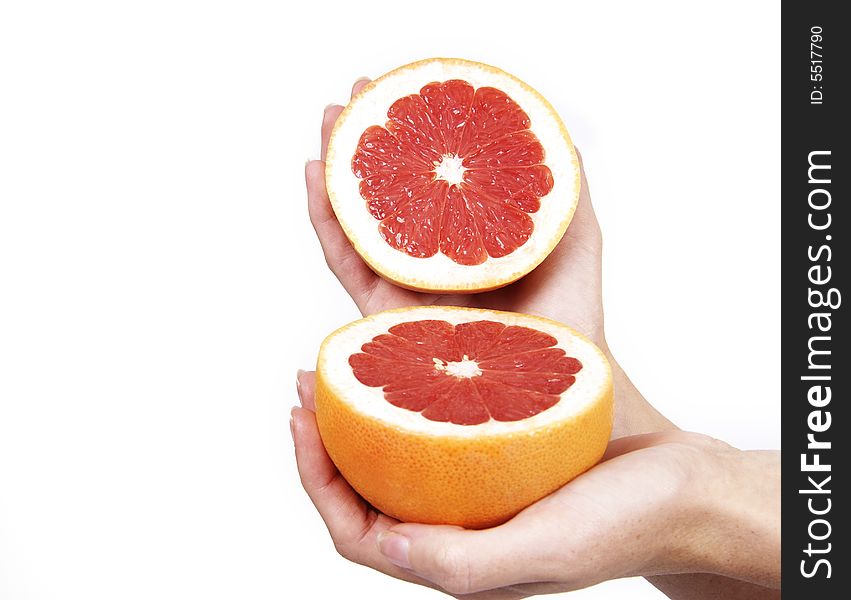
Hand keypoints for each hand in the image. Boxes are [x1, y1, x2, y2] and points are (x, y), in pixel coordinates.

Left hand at [292, 371, 779, 597]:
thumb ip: (462, 562)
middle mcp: (457, 526)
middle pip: (366, 487)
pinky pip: (440, 427)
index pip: (355, 532)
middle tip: (308, 380)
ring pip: (398, 453)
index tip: (298, 417)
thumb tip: (382, 542)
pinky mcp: (501, 455)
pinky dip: (414, 395)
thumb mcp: (544, 551)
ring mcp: (477, 490)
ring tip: (342, 362)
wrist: (685, 490)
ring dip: (363, 409)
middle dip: (325, 439)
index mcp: (455, 560)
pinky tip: (411, 358)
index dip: (314, 479)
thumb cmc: (625, 526)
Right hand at [305, 78, 671, 436]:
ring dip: (338, 166)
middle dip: (370, 137)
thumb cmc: (572, 320)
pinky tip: (315, 176)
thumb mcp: (576, 239)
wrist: (553, 388)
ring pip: (360, 220)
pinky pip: (346, 264)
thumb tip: (556, 133)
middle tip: (357, 89)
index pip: (434, 177)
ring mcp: (406, 289)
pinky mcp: (385, 320)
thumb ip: (563, 191)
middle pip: (390, 191)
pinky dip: (326, 220)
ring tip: (330, 120)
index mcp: (470, 240)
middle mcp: (434, 260)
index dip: (416, 133)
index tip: (406, 85)